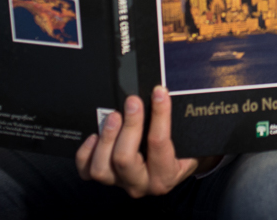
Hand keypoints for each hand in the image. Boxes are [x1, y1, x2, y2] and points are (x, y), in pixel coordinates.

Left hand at [75, 86, 207, 197]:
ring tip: (113, 116)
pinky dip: (87, 153)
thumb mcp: (189, 140)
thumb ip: (178, 122)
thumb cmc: (184, 151)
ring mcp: (121, 183)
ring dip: (106, 138)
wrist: (175, 170)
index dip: (159, 114)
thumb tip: (165, 94)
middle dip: (129, 126)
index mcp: (166, 175)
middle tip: (133, 102)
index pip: (159, 143)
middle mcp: (142, 184)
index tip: (159, 92)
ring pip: (102, 168)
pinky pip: (87, 172)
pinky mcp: (107, 180)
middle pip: (124, 159)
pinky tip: (94, 135)